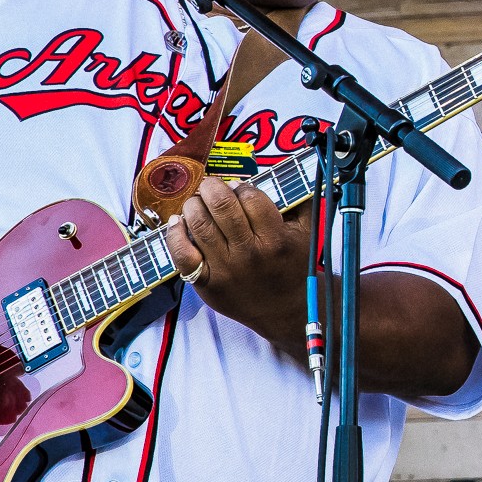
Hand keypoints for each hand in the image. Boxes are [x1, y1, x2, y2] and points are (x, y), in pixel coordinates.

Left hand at [167, 178, 309, 340]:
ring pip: (199, 224)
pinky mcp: (207, 283)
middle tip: (211, 186)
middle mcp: (249, 254)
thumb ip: (300, 200)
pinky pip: (182, 254)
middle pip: (221, 206)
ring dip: (193, 204)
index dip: (240, 186)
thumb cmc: (292, 267)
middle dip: (212, 187)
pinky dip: (175, 234)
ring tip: (197, 202)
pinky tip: (178, 222)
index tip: (237, 188)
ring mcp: (226, 269)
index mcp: (275, 239)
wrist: (285, 310)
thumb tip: (288, 172)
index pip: (250, 197)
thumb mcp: (306, 233)